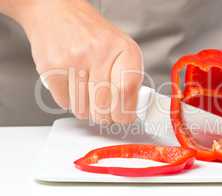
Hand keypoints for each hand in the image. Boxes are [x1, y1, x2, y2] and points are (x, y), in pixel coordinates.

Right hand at [16, 0, 142, 123]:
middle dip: (103, 116)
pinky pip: (64, 103)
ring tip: (86, 92)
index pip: (127, 92)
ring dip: (85, 109)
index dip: (125, 113)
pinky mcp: (53, 67)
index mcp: (124, 49)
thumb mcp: (120, 49)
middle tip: (103, 112)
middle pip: (104, 107)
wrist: (57, 13)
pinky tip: (72, 85)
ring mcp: (75, 59)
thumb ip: (128, 78)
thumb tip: (130, 111)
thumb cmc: (91, 34)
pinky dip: (69, 101)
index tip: (123, 118)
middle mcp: (100, 52)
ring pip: (83, 109)